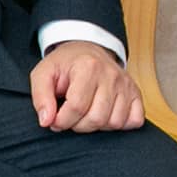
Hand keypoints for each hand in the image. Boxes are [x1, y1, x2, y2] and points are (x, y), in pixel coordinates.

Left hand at [29, 40, 144, 132]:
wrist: (87, 51)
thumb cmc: (65, 65)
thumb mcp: (43, 73)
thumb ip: (40, 96)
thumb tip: (46, 121)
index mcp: (88, 66)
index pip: (76, 106)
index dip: (62, 121)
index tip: (54, 121)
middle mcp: (112, 75)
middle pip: (96, 118)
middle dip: (78, 126)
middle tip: (69, 118)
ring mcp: (127, 84)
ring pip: (115, 123)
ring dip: (97, 126)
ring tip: (85, 114)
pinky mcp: (136, 93)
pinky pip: (134, 121)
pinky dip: (119, 124)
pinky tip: (104, 115)